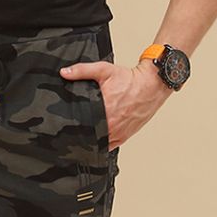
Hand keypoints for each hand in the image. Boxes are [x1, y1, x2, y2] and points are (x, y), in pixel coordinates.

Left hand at [59, 58, 173, 150]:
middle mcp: (112, 125)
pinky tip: (96, 138)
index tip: (65, 126)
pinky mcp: (124, 136)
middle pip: (89, 136)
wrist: (151, 85)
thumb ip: (82, 71)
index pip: (81, 125)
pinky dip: (102, 143)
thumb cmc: (130, 80)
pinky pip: (109, 146)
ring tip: (83, 134)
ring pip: (98, 143)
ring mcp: (119, 133)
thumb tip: (65, 73)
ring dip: (91, 139)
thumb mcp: (104, 70)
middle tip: (71, 130)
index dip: (71, 126)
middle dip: (80, 133)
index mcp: (104, 111)